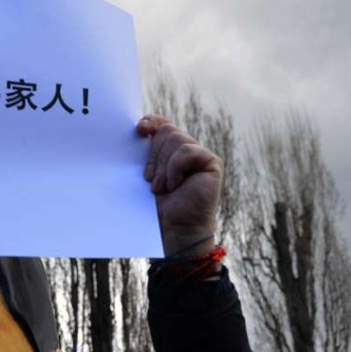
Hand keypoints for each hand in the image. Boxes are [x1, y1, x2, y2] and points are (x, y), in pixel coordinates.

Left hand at [136, 115, 222, 256]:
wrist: (173, 229)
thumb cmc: (158, 207)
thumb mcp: (148, 175)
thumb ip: (147, 153)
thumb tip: (139, 129)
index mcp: (170, 151)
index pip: (163, 125)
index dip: (152, 122)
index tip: (139, 129)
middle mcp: (187, 150)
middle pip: (167, 131)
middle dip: (154, 156)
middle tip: (151, 180)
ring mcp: (200, 156)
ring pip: (176, 139)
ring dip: (164, 166)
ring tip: (163, 188)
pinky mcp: (211, 163)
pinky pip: (188, 151)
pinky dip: (176, 168)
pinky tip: (176, 185)